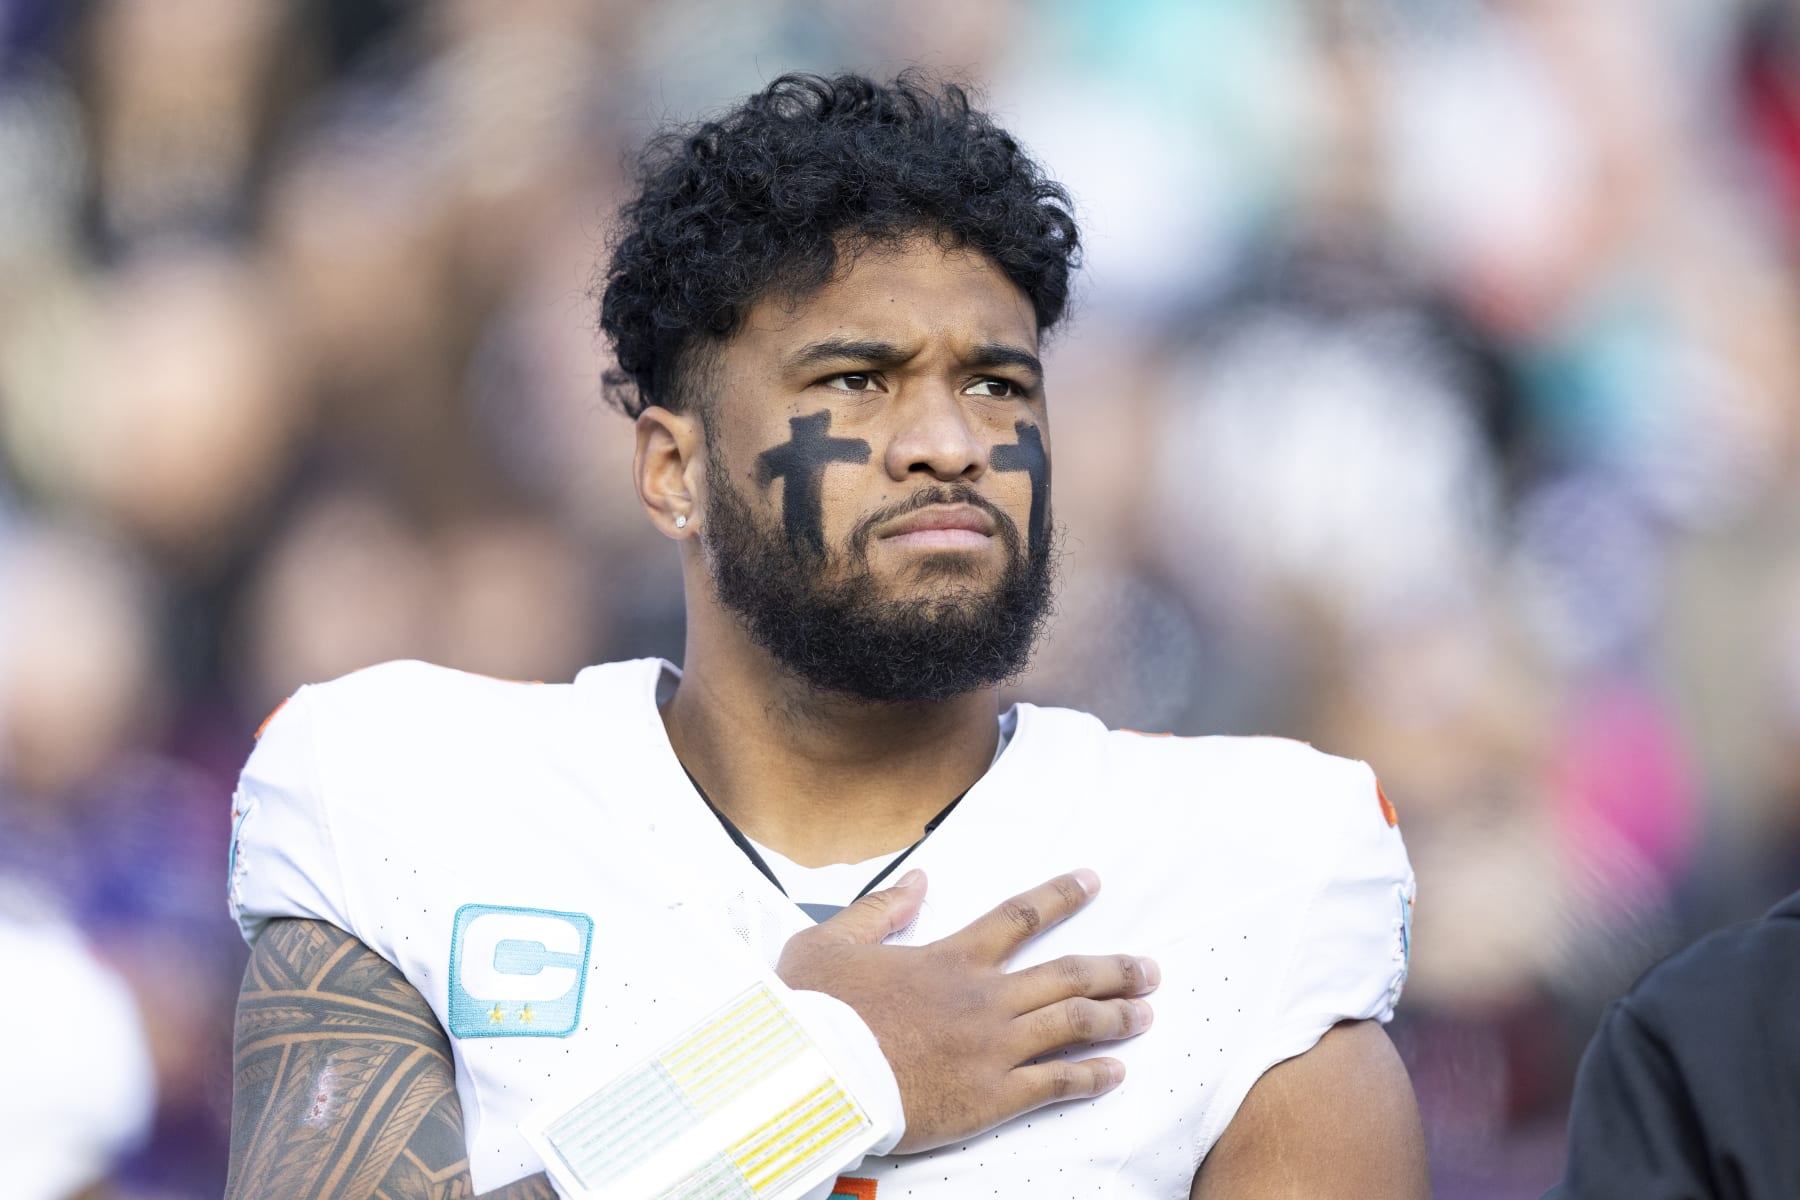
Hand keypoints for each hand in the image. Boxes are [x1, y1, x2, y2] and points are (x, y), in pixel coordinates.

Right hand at [775, 868, 1156, 1153]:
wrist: (814, 1074)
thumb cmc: (816, 1011)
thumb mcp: (830, 941)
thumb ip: (880, 909)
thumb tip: (920, 881)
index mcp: (949, 958)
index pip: (1019, 917)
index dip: (1060, 895)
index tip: (1093, 880)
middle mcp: (982, 998)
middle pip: (1066, 975)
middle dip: (1113, 969)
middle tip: (1149, 968)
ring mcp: (992, 1048)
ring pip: (1072, 1024)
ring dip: (1115, 1017)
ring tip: (1147, 1014)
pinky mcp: (991, 1097)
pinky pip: (1055, 1083)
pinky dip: (1091, 1076)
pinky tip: (1116, 1072)